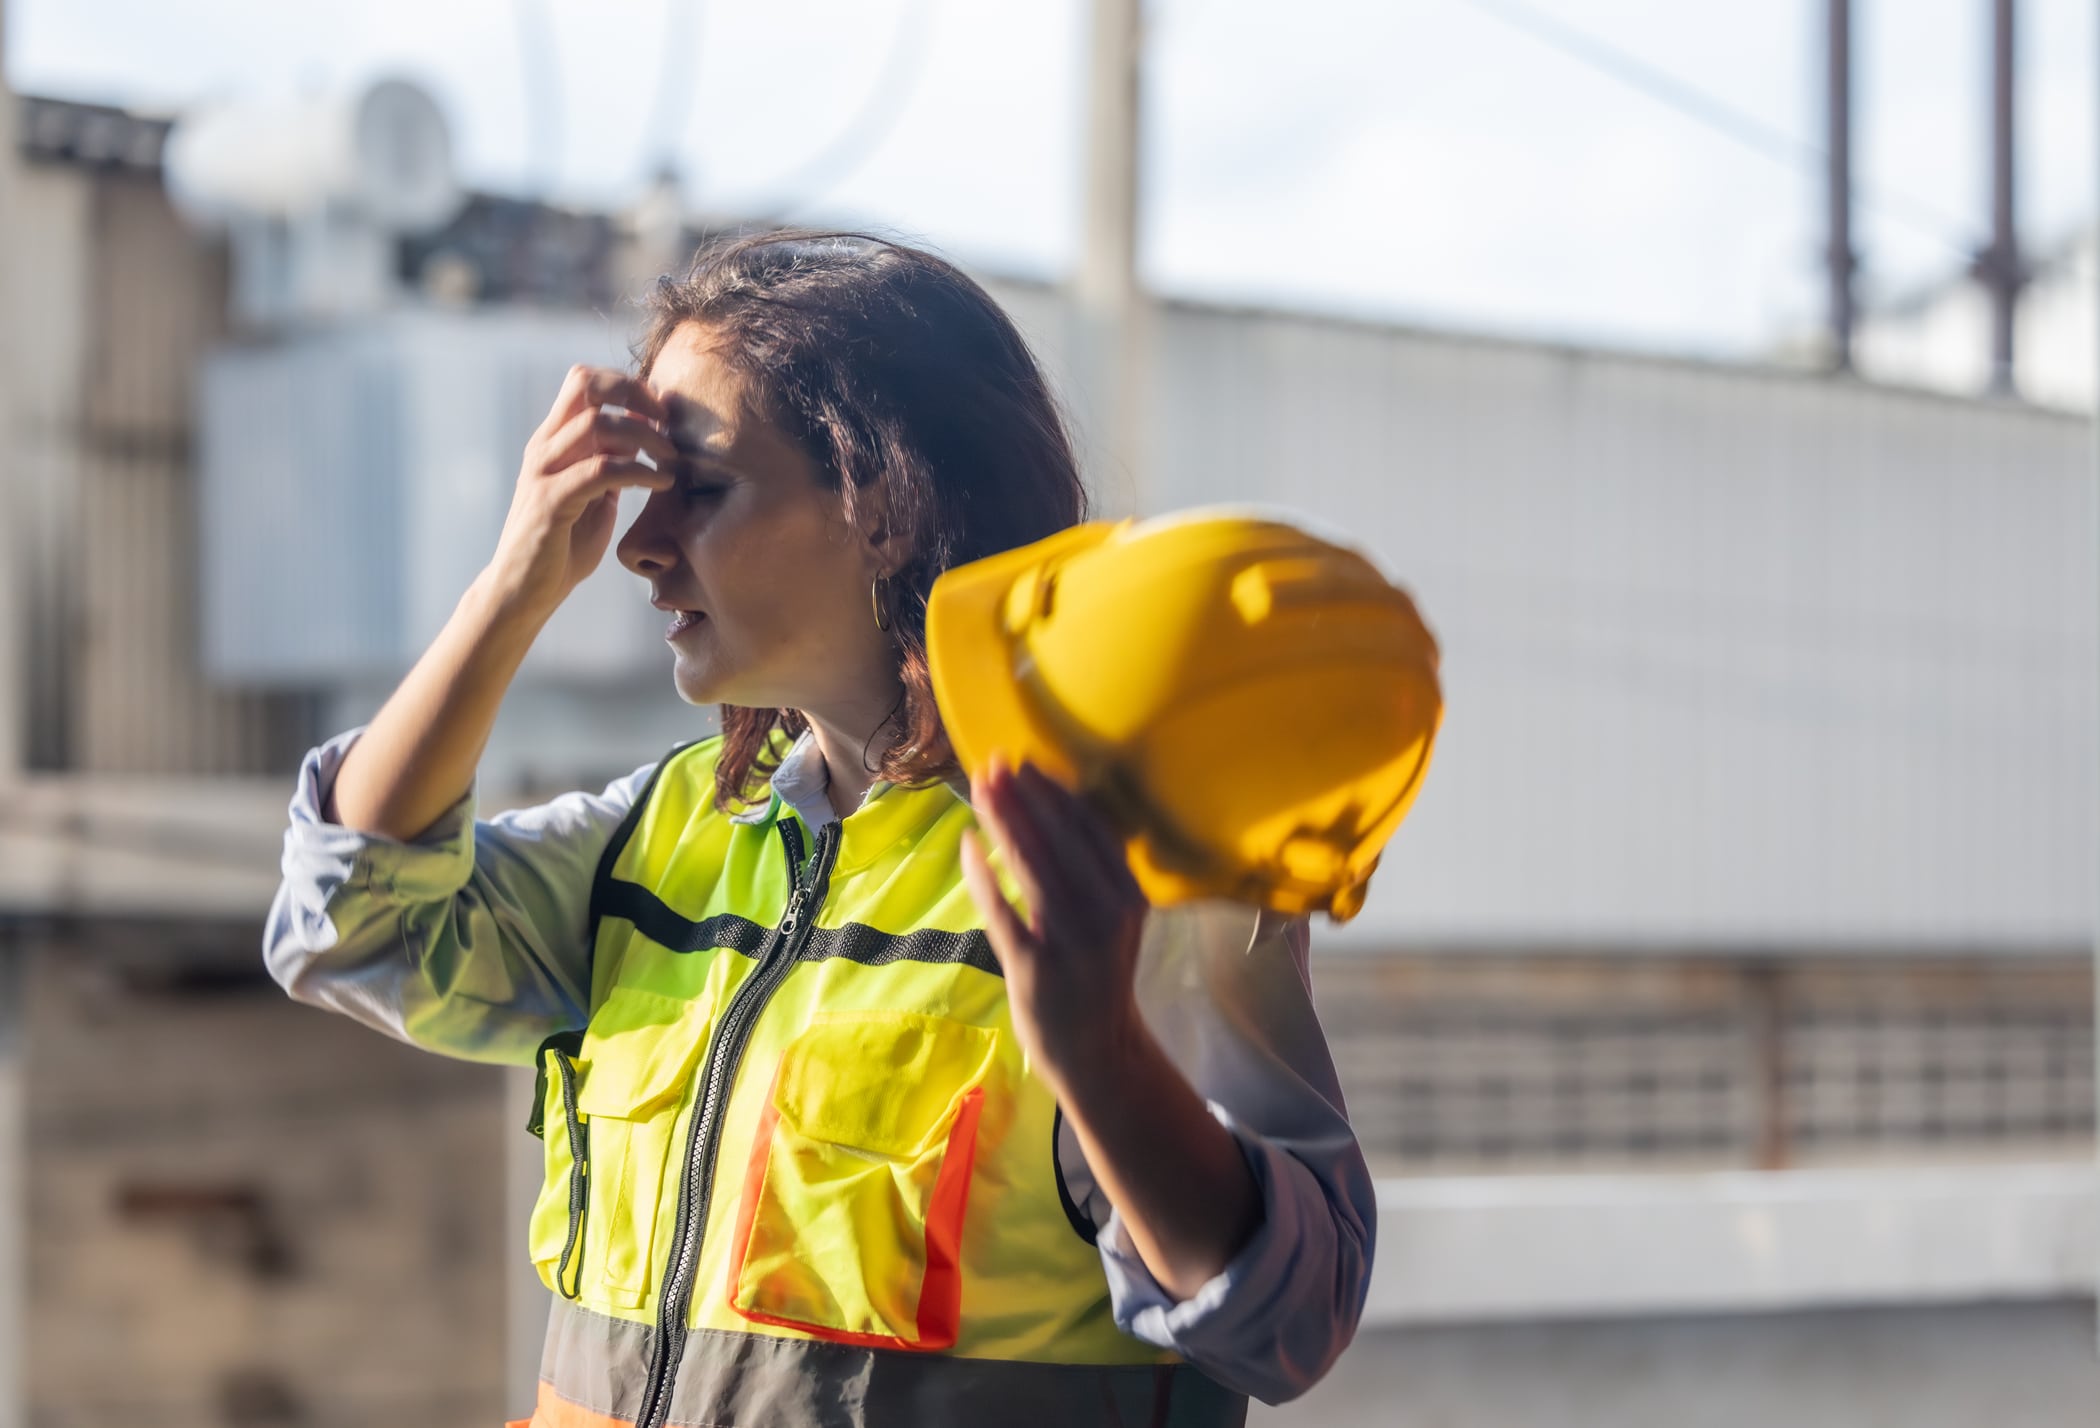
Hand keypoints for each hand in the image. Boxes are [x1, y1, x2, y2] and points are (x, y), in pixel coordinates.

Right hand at [482, 365, 682, 622]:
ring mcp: (543, 472)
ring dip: (645, 435)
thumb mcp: (594, 495)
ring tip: (672, 458)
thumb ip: (610, 462)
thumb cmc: (562, 545)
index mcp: (553, 441)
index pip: (584, 381)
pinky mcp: (550, 502)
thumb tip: (643, 431)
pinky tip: (662, 482)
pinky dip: (639, 470)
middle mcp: (544, 447)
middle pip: (585, 384)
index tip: (661, 410)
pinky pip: (600, 470)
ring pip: (597, 423)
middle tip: (667, 422)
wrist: (523, 591)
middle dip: (634, 393)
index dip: (626, 384)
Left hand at [960, 758, 1148, 1098]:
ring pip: (1030, 865)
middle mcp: (1105, 913)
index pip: (1091, 828)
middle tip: (994, 764)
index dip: (1055, 791)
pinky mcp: (1034, 965)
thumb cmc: (1099, 974)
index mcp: (1128, 896)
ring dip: (1002, 820)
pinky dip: (982, 872)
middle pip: (1058, 839)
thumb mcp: (1115, 918)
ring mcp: (1070, 941)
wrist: (1098, 1050)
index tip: (1027, 762)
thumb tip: (1056, 807)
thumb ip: (1096, 871)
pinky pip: (1001, 908)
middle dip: (1022, 796)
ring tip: (980, 788)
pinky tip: (968, 843)